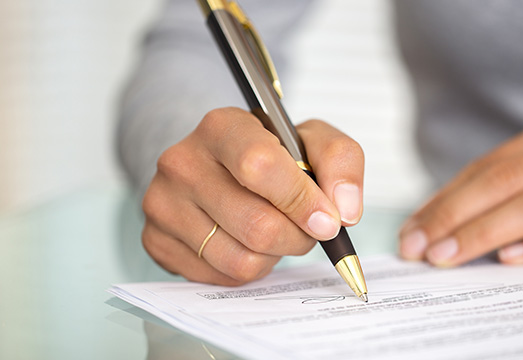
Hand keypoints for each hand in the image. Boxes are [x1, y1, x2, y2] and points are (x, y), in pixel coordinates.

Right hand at [141, 107, 363, 284]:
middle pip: (257, 225)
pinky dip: (249, 268)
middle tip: (307, 227)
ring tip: (275, 230)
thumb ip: (341, 162)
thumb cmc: (270, 153)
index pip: (260, 167)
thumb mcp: (311, 140)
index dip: (301, 200)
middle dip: (298, 237)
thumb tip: (345, 211)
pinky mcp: (156, 240)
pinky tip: (246, 241)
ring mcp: (162, 203)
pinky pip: (221, 276)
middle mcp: (182, 162)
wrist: (219, 164)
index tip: (328, 221)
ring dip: (275, 255)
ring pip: (241, 259)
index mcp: (222, 126)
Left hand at [399, 109, 522, 265]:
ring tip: (449, 256)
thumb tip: (450, 221)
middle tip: (418, 247)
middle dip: (454, 216)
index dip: (445, 198)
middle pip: (506, 181)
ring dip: (487, 232)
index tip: (412, 229)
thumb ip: (519, 185)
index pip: (489, 167)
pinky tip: (512, 260)